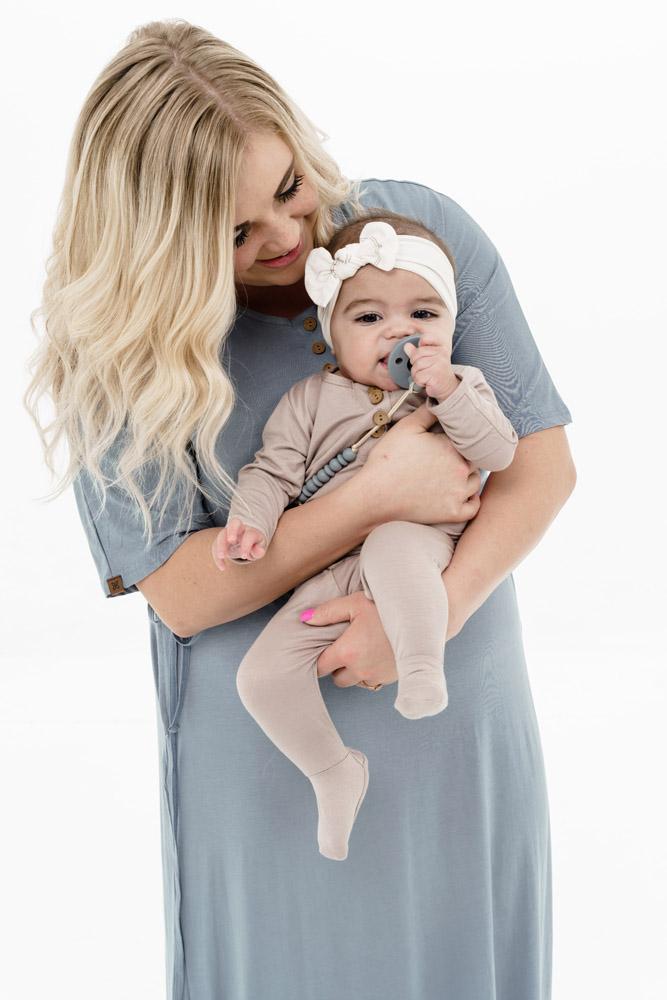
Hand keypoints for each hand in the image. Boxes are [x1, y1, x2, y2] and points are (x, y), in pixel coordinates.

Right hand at [211, 517, 266, 570]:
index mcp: (251, 531)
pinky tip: (223, 567)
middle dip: (232, 531)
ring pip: (222, 534)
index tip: (244, 556)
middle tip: (231, 541)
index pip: (249, 535)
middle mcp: (240, 529)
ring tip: (222, 556)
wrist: (247, 541)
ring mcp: (229, 533)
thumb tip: (259, 550)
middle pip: (235, 523)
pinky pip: (216, 545)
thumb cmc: (254, 545)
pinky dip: (217, 556)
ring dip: (221, 545)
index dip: (246, 545)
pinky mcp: (221, 540)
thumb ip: (259, 551)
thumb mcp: (259, 549)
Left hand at [301, 584, 469, 687]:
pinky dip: (370, 671)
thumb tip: (304, 619)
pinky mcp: (391, 679)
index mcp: (348, 651)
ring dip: (353, 670)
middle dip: (336, 666)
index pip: (320, 667)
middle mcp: (361, 669)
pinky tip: (376, 653)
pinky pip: (372, 680)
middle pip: (336, 679)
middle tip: (342, 647)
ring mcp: (377, 676)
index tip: (319, 650)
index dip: (317, 659)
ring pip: (355, 681)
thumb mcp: (355, 603)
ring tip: (360, 649)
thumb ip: (327, 612)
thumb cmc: (388, 607)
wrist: (424, 618)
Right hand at [360, 404, 481, 524]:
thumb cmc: (389, 460)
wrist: (375, 496)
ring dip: (467, 476)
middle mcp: (462, 470)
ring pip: (475, 481)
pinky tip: (460, 494)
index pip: (467, 438)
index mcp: (453, 447)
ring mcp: (459, 494)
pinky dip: (470, 500)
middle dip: (463, 456)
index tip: (444, 442)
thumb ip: (428, 412)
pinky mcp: (453, 513)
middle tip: (445, 458)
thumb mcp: (406, 427)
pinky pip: (473, 506)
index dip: (457, 438)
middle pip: (474, 459)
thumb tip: (441, 401)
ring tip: (450, 474)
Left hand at [403, 330, 458, 399]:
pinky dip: (419, 381)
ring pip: (416, 366)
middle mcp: (441, 353)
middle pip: (416, 354)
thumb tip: (406, 346)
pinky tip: (426, 382)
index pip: (425, 338)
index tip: (422, 355)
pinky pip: (418, 376)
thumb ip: (416, 352)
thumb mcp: (428, 359)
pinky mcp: (435, 375)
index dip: (419, 346)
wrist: (448, 387)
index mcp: (440, 347)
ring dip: (416, 374)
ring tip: (425, 376)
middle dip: (415, 365)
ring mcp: (439, 363)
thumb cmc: (437, 373)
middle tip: (423, 370)